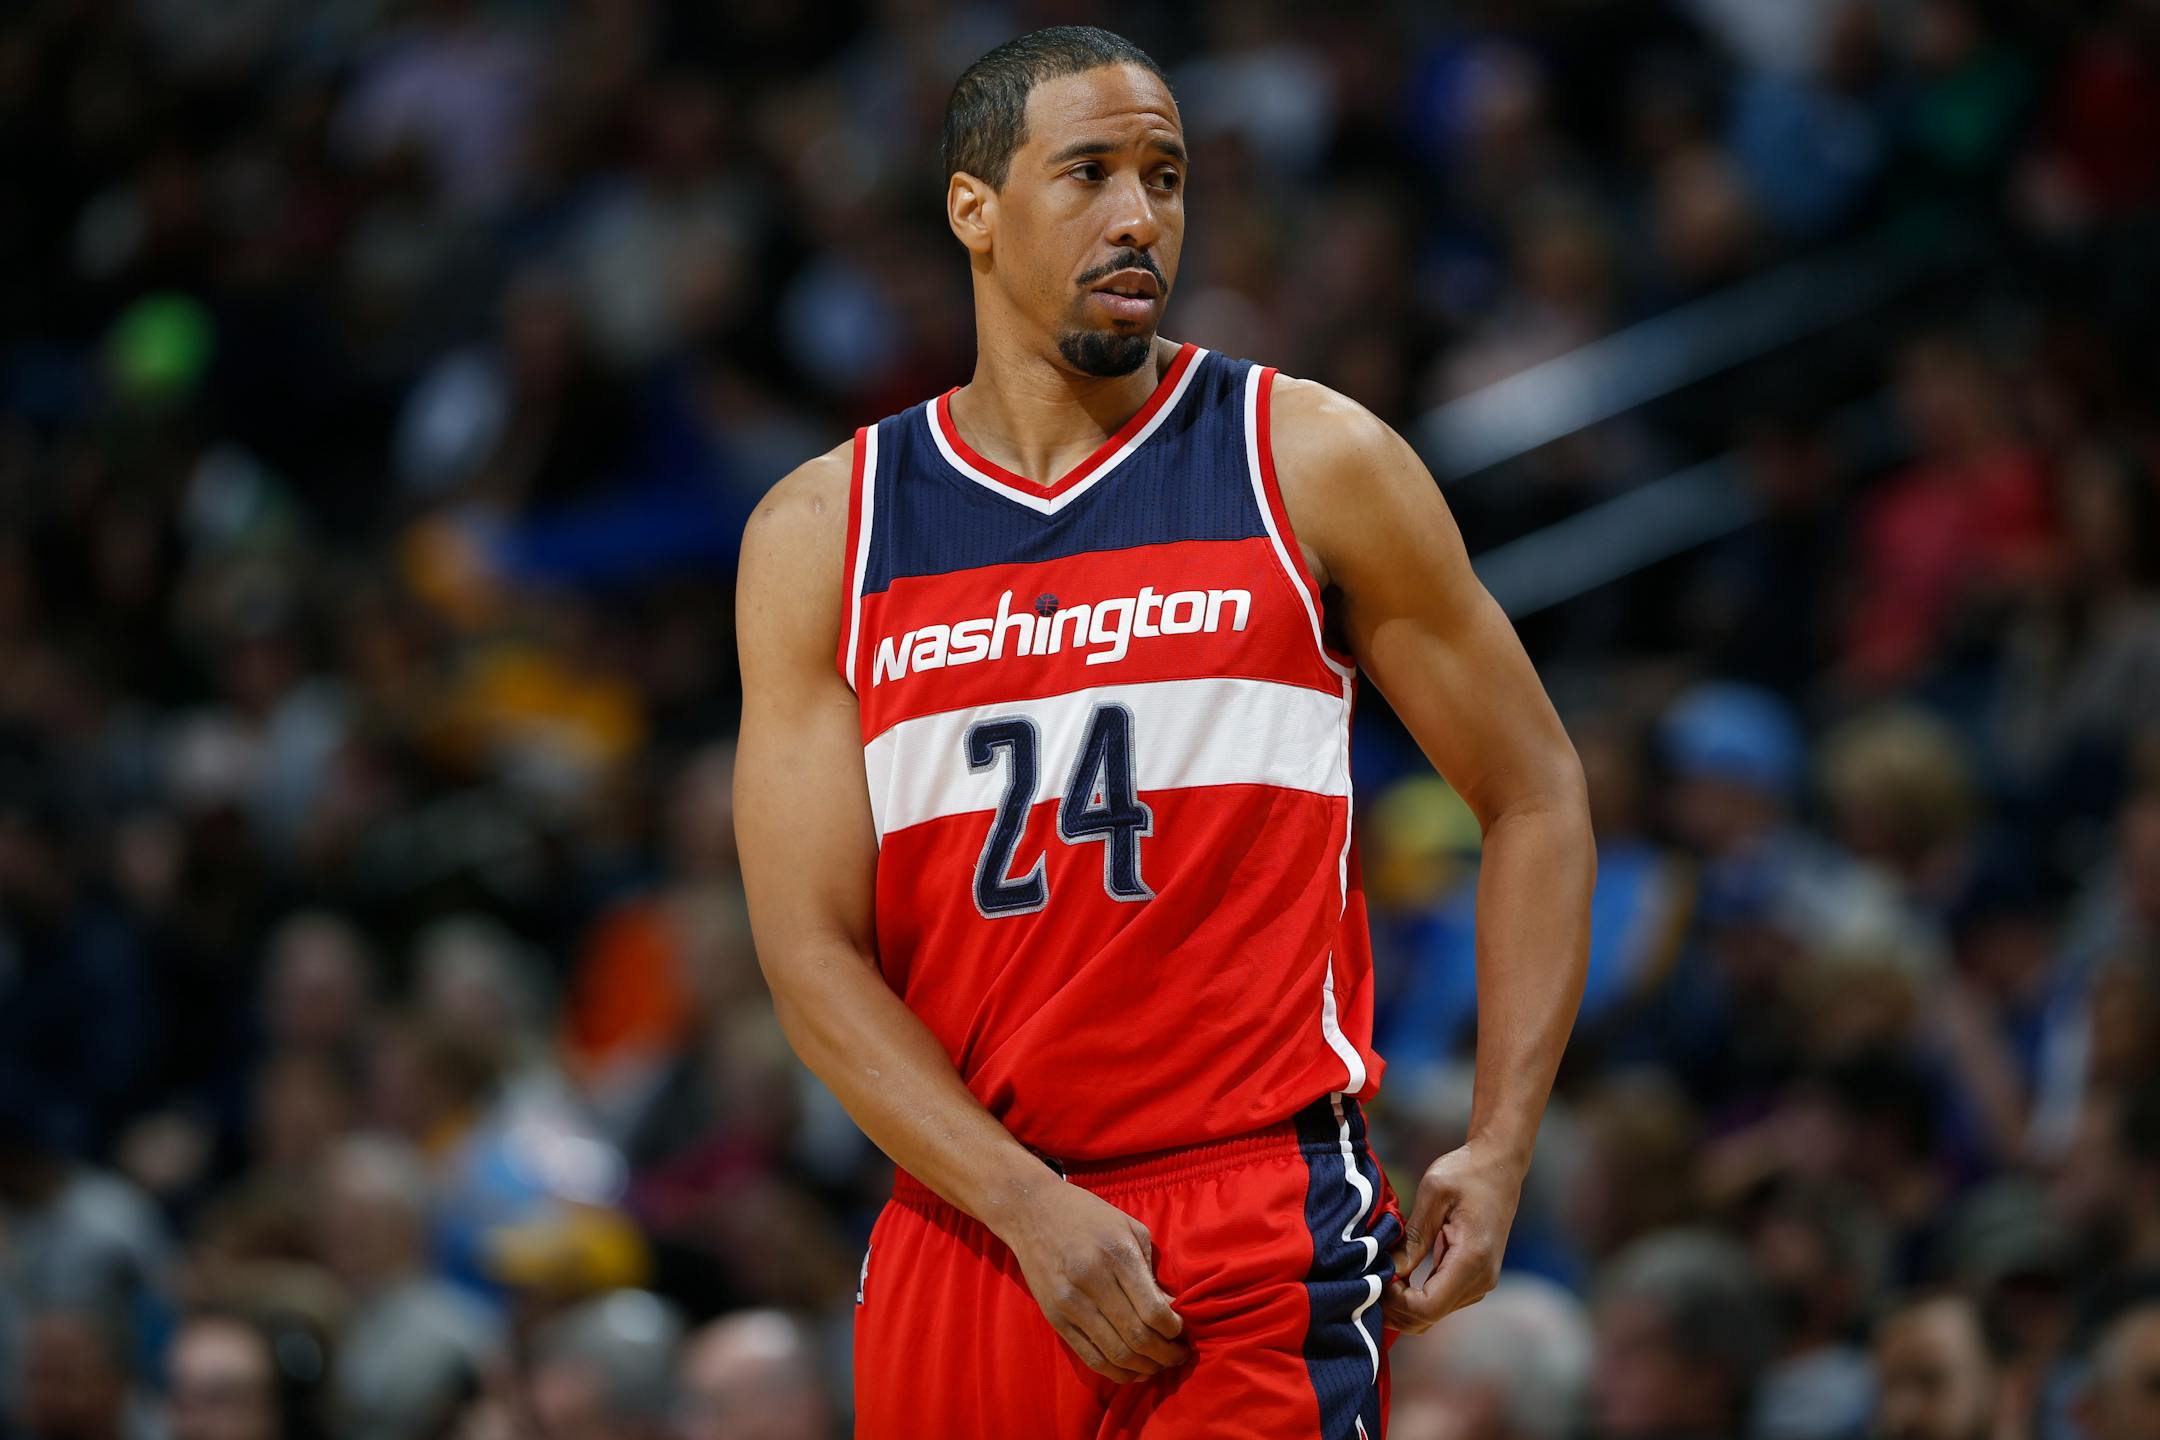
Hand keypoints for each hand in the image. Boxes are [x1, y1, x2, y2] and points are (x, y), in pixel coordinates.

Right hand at [997, 1179, 1190, 1383]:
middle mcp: (1092, 1281)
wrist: (1034, 1212)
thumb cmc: (1089, 1216)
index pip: (1153, 1310)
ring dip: (1144, 1367)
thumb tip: (1170, 1309)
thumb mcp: (1129, 1228)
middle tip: (1178, 1356)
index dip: (1174, 1330)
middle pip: (1137, 1336)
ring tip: (1159, 1366)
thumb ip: (1151, 1269)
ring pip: (1116, 1353)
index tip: (1181, 1332)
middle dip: (1165, 1354)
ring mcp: (1070, 1303)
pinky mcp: (1055, 1318)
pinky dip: (1116, 1372)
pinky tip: (1133, 1371)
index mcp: (1116, 1254)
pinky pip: (1090, 1356)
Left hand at [1383, 1141, 1523, 1333]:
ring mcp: (1480, 1283)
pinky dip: (1415, 1297)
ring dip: (1403, 1304)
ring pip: (1433, 1315)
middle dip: (1394, 1306)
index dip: (1396, 1301)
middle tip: (1372, 1277)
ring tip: (1382, 1274)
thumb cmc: (1465, 1172)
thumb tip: (1389, 1271)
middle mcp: (1480, 1279)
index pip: (1428, 1306)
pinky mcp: (1474, 1280)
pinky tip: (1397, 1276)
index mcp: (1472, 1258)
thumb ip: (1413, 1236)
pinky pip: (1440, 1302)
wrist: (1499, 1167)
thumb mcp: (1433, 1194)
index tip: (1378, 1274)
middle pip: (1428, 1318)